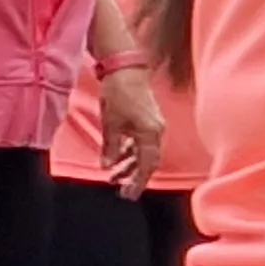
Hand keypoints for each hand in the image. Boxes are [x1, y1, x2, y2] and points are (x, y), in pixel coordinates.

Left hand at [100, 67, 167, 196]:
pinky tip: (118, 160)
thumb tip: (108, 166)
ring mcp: (153, 126)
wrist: (127, 71)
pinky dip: (130, 152)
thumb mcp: (111, 124)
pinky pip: (141, 143)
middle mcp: (156, 132)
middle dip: (134, 177)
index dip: (138, 181)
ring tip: (113, 177)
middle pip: (147, 161)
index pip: (147, 165)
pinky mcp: (148, 121)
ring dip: (129, 165)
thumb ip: (111, 147)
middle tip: (120, 191)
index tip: (129, 194)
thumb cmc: (119, 95)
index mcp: (150, 134)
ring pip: (143, 153)